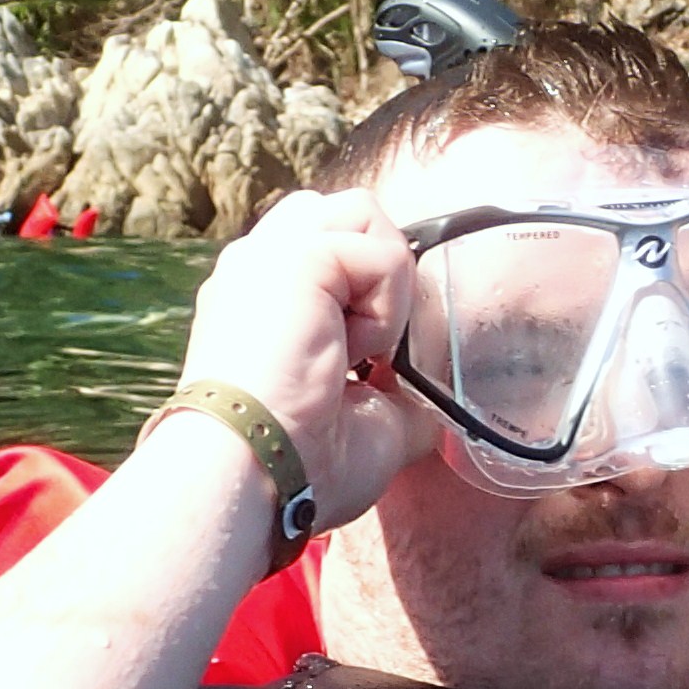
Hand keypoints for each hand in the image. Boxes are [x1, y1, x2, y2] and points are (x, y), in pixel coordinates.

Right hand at [181, 188, 440, 525]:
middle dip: (377, 269)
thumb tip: (433, 396)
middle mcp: (258, 267)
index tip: (362, 364)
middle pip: (346, 215)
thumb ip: (396, 392)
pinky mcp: (298, 256)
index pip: (329, 249)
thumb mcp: (365, 425)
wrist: (255, 472)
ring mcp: (272, 254)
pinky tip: (352, 353)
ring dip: (385, 283)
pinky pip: (384, 254)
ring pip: (365, 215)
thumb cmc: (296, 467)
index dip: (364, 291)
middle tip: (368, 348)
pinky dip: (388, 310)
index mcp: (261, 300)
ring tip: (360, 348)